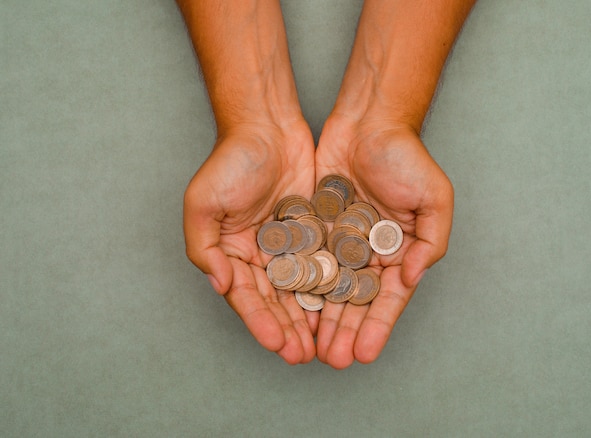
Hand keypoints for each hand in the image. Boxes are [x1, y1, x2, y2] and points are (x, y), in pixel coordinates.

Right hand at [183, 120, 318, 363]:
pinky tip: (340, 306)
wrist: (267, 126)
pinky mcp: (313, 231)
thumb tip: (220, 284)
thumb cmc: (230, 161)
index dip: (260, 321)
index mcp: (231, 253)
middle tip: (303, 356)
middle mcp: (260, 254)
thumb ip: (204, 247)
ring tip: (323, 344)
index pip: (246, 295)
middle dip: (288, 328)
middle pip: (275, 299)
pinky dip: (329, 286)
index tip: (277, 343)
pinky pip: (323, 263)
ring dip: (309, 316)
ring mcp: (288, 244)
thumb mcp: (202, 202)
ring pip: (301, 288)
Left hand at [314, 115, 453, 367]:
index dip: (377, 327)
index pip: (388, 298)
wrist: (368, 122)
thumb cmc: (405, 156)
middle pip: (355, 301)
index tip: (363, 354)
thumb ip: (430, 240)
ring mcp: (341, 241)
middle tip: (332, 360)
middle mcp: (369, 252)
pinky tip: (292, 309)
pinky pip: (307, 261)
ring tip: (311, 347)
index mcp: (399, 251)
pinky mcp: (316, 227)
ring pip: (328, 288)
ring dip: (322, 318)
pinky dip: (301, 285)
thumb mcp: (434, 196)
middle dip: (345, 331)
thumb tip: (411, 277)